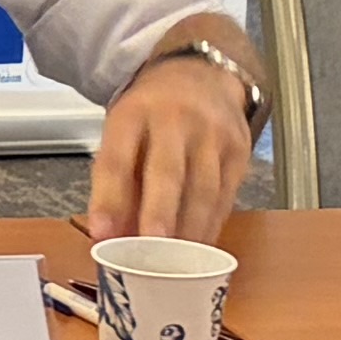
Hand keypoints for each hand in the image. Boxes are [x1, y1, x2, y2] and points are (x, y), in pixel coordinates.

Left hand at [87, 47, 258, 244]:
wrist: (201, 74)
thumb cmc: (151, 115)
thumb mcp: (122, 133)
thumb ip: (114, 183)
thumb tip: (110, 240)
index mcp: (133, 115)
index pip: (117, 157)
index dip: (108, 198)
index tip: (101, 233)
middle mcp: (175, 120)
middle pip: (167, 171)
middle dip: (158, 212)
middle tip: (150, 247)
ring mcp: (212, 134)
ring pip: (203, 189)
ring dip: (189, 230)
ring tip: (175, 265)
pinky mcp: (239, 150)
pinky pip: (225, 196)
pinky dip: (211, 226)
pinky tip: (199, 250)